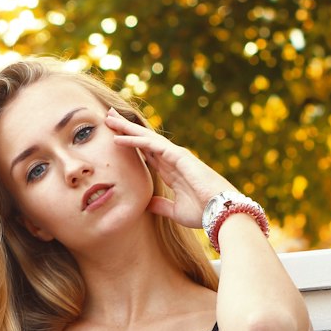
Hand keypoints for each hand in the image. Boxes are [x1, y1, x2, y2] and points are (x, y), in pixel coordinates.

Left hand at [105, 108, 232, 227]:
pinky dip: (134, 141)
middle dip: (126, 129)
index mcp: (172, 172)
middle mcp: (172, 160)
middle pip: (144, 141)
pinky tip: (118, 137)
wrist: (222, 213)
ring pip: (146, 138)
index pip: (147, 154)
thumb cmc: (204, 212)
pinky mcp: (179, 157)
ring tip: (109, 119)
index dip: (131, 144)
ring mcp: (176, 156)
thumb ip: (161, 206)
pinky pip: (152, 146)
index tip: (115, 137)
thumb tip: (146, 204)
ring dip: (126, 129)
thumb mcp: (176, 211)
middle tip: (108, 117)